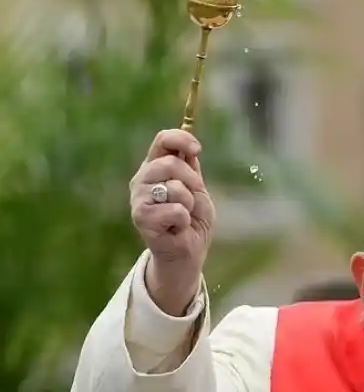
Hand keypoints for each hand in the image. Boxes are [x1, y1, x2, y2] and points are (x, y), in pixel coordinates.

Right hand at [130, 130, 214, 314]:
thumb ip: (190, 168)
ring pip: (175, 188)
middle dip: (192, 181)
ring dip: (189, 204)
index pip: (162, 140)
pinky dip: (185, 220)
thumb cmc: (192, 219)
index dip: (181, 139)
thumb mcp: (196, 189)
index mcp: (155, 167)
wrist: (188, 252)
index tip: (197, 150)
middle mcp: (142, 179)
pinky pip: (176, 210)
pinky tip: (177, 227)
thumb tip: (190, 148)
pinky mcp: (141, 218)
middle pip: (170, 163)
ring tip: (182, 216)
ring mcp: (139, 198)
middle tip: (192, 199)